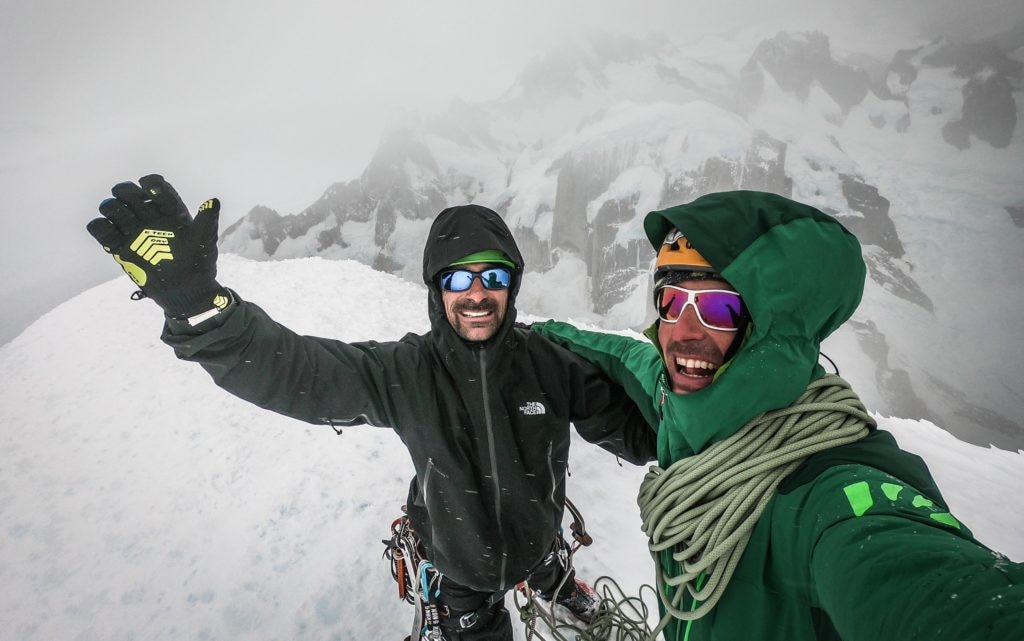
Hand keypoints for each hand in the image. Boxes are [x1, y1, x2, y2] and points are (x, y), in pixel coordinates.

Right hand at [87, 174, 227, 318]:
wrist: (185, 292)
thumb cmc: (198, 265)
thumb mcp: (205, 242)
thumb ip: (206, 221)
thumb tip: (213, 201)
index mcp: (171, 213)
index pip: (159, 190)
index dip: (152, 184)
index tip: (147, 185)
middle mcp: (151, 218)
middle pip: (132, 195)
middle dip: (126, 192)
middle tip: (124, 197)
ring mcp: (135, 232)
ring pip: (115, 209)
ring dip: (111, 206)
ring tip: (114, 212)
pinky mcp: (121, 248)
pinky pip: (103, 231)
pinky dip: (99, 227)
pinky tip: (105, 229)